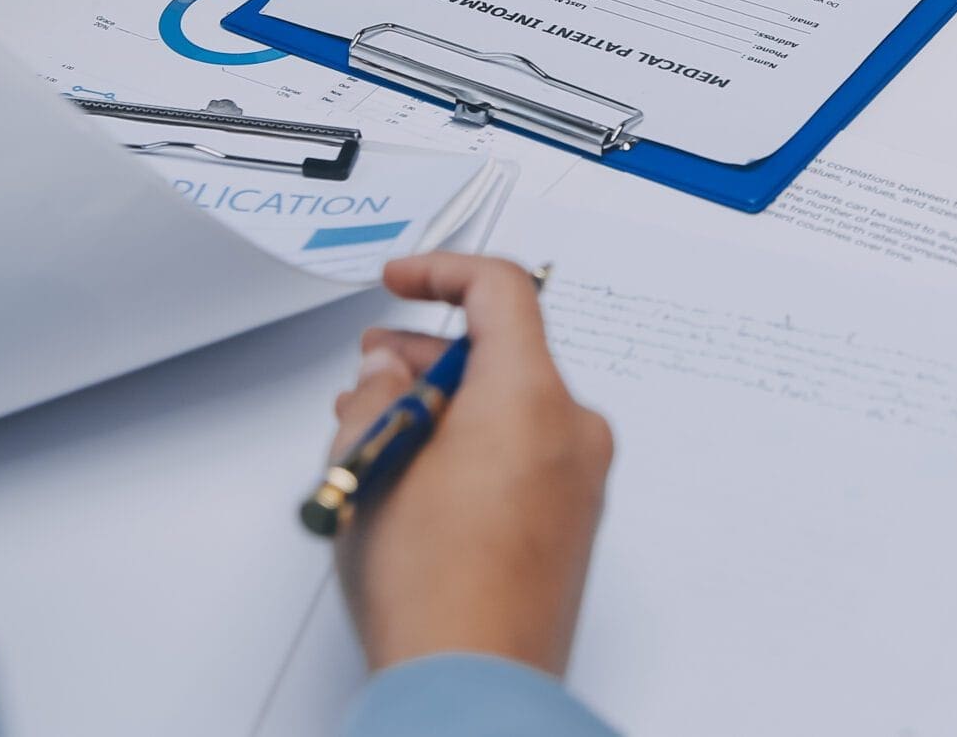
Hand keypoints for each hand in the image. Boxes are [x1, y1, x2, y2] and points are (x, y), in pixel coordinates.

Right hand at [331, 253, 611, 676]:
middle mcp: (573, 430)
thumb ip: (378, 394)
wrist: (474, 684)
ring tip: (384, 433)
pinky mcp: (573, 520)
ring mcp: (581, 479)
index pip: (501, 290)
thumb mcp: (375, 465)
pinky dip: (478, 444)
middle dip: (432, 353)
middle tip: (376, 367)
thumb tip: (387, 372)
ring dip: (451, 403)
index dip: (442, 272)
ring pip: (513, 405)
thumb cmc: (434, 588)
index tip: (404, 280)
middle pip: (507, 352)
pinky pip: (528, 451)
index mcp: (532, 397)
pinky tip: (423, 476)